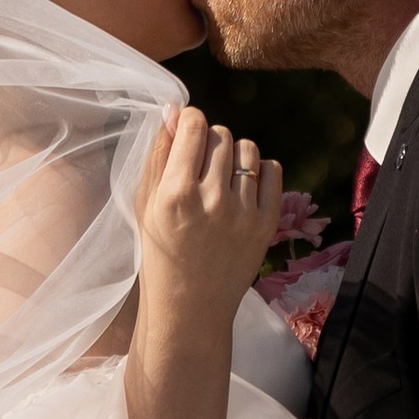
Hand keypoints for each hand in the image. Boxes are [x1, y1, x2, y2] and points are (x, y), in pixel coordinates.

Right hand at [136, 104, 279, 333]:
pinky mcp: (267, 224)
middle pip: (220, 135)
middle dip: (209, 141)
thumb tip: (174, 111)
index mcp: (176, 194)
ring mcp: (243, 212)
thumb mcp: (146, 205)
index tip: (187, 127)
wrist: (190, 307)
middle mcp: (212, 200)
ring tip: (222, 178)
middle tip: (200, 166)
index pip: (194, 126)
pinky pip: (272, 170)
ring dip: (234, 155)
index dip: (190, 119)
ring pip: (247, 149)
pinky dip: (259, 171)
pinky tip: (243, 188)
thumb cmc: (160, 253)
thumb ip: (159, 156)